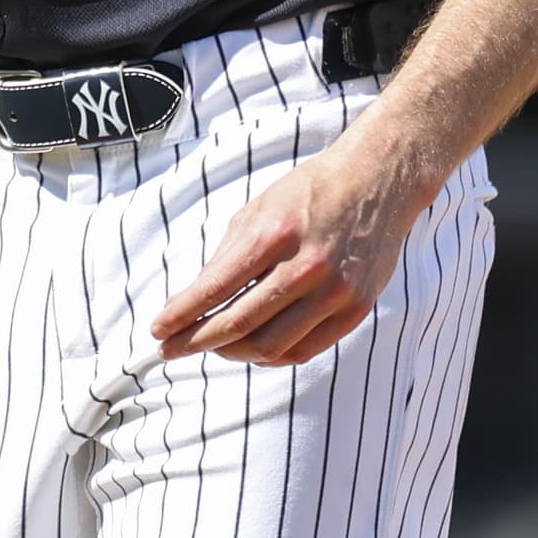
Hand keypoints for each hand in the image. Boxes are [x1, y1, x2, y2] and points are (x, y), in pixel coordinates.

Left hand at [149, 133, 437, 369]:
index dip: (182, 315)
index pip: (217, 287)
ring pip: (270, 346)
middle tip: (171, 349)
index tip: (158, 330)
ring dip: (233, 353)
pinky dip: (272, 356)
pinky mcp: (356, 308)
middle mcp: (307, 266)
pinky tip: (253, 349)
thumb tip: (195, 302)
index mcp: (276, 233)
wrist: (379, 181)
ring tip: (214, 346)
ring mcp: (335, 291)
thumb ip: (229, 255)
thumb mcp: (260, 208)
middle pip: (239, 323)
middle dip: (197, 341)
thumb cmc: (311, 192)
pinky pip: (304, 350)